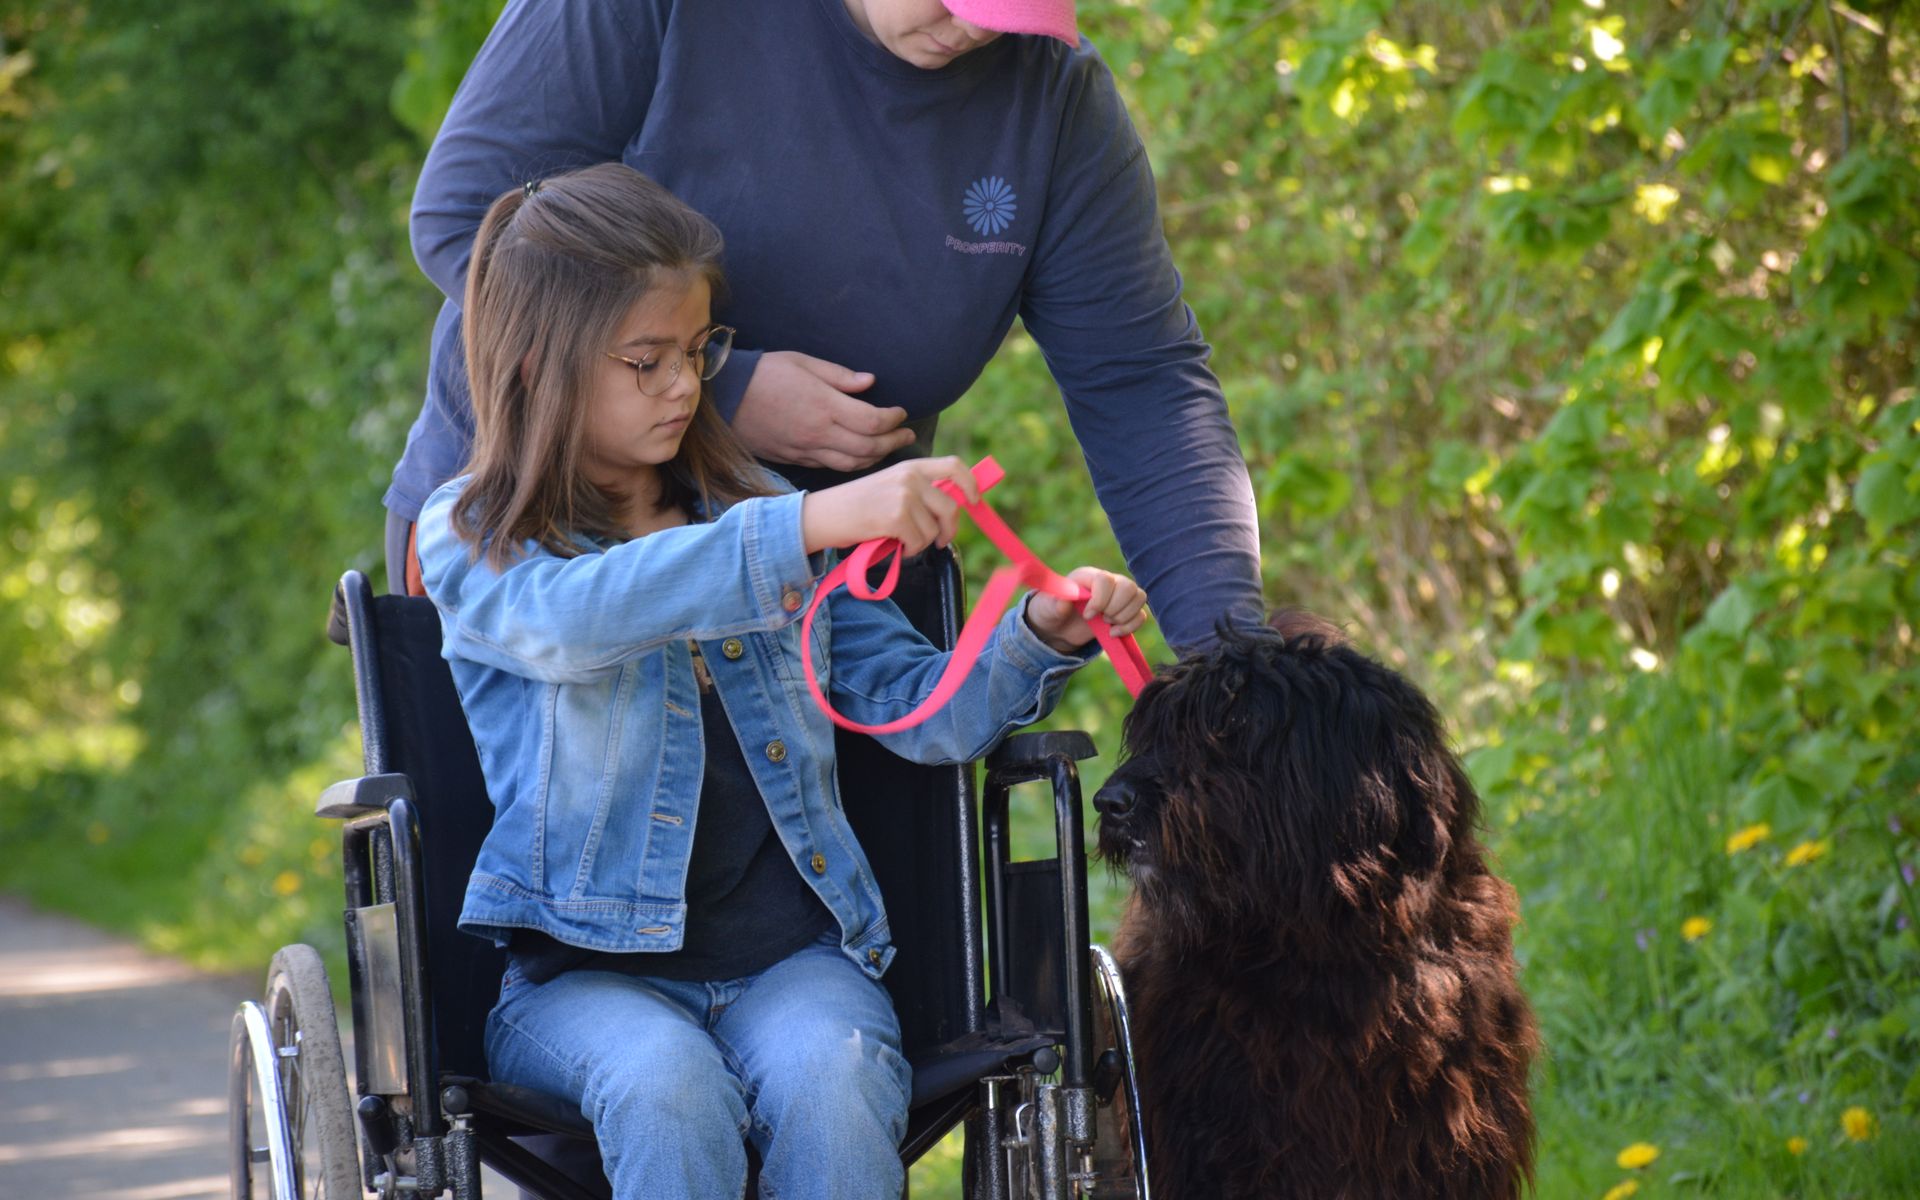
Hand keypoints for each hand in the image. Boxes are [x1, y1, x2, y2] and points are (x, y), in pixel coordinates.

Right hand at [730, 350, 915, 470]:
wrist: (724, 396)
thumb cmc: (763, 372)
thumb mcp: (803, 362)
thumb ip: (839, 376)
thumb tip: (870, 382)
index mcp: (824, 405)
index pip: (873, 421)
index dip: (894, 419)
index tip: (901, 412)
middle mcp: (818, 433)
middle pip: (868, 448)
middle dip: (893, 442)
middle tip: (907, 435)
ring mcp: (806, 450)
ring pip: (852, 463)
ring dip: (876, 458)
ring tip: (889, 447)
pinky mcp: (795, 458)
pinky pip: (831, 466)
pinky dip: (852, 464)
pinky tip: (861, 456)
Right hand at [801, 457, 982, 554]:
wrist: (824, 515)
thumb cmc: (857, 507)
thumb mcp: (890, 488)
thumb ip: (919, 493)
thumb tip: (952, 509)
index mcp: (911, 467)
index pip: (954, 466)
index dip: (971, 484)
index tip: (975, 500)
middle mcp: (910, 477)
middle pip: (951, 507)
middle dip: (948, 530)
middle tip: (938, 541)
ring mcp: (904, 496)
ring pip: (934, 531)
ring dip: (921, 543)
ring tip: (899, 540)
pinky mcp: (896, 517)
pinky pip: (918, 543)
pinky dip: (908, 551)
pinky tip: (892, 545)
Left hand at [1024, 568, 1149, 654]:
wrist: (1059, 626)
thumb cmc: (1052, 611)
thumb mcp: (1047, 608)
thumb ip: (1055, 603)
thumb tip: (1065, 601)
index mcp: (1088, 576)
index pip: (1106, 579)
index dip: (1100, 599)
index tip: (1087, 615)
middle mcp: (1108, 581)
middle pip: (1128, 587)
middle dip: (1115, 608)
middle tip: (1100, 619)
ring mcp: (1119, 595)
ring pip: (1139, 597)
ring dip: (1124, 616)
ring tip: (1107, 624)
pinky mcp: (1125, 610)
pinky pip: (1141, 614)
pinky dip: (1131, 626)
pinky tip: (1113, 633)